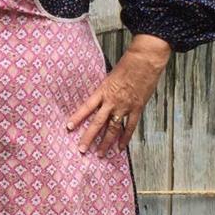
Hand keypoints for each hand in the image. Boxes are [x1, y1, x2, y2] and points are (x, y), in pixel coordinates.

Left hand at [67, 34, 171, 157]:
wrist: (145, 61)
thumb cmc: (128, 64)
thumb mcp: (110, 76)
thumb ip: (105, 90)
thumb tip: (100, 100)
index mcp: (103, 91)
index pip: (86, 107)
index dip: (77, 117)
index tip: (68, 127)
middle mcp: (112, 101)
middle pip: (97, 122)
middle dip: (89, 137)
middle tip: (81, 149)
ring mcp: (125, 106)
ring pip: (113, 128)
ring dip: (106, 142)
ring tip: (100, 154)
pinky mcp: (137, 108)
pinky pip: (130, 127)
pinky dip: (125, 138)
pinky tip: (120, 147)